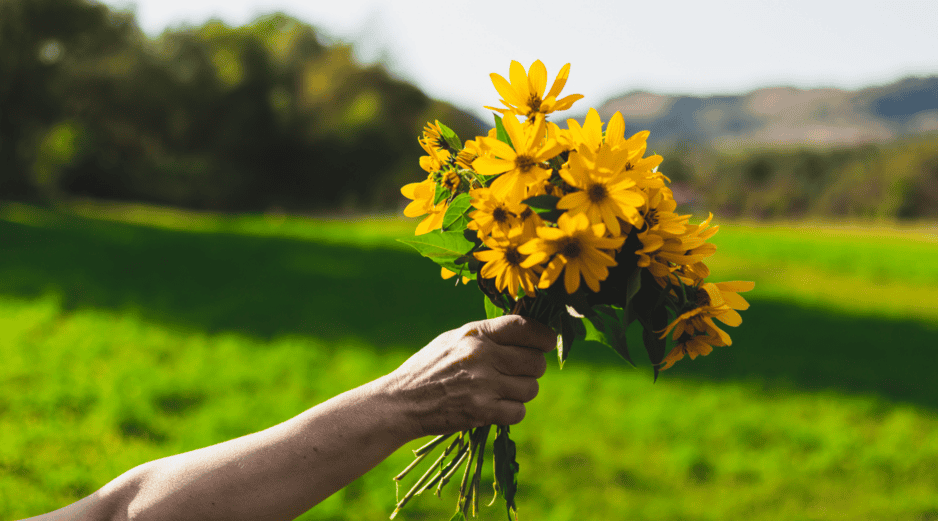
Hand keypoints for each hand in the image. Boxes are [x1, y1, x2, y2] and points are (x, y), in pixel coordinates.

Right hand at [383, 315, 557, 439]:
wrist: (401, 401)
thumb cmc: (430, 367)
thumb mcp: (454, 339)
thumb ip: (488, 334)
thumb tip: (526, 331)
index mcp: (476, 334)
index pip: (525, 327)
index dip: (544, 335)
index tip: (547, 342)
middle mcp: (482, 356)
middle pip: (536, 362)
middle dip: (532, 368)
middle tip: (517, 372)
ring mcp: (483, 385)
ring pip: (531, 388)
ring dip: (521, 392)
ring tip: (501, 391)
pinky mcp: (482, 411)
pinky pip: (519, 412)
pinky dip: (512, 411)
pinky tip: (496, 406)